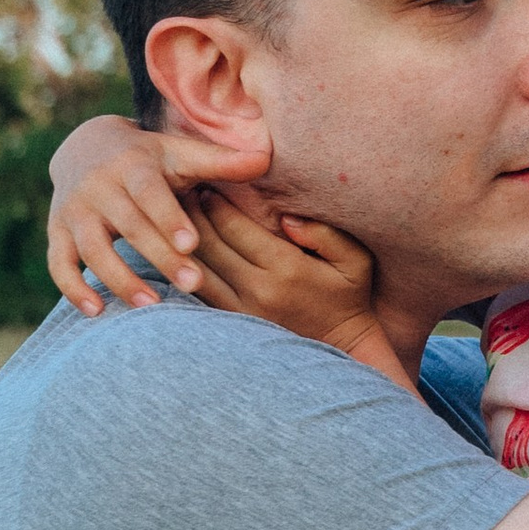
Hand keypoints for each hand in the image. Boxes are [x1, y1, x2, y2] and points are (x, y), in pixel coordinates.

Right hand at [46, 112, 271, 315]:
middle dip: (159, 257)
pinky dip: (73, 288)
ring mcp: (74, 211)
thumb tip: (266, 157)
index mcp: (132, 165)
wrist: (85, 148)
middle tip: (193, 285)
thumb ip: (221, 161)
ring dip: (119, 279)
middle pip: (129, 226)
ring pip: (93, 249)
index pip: (150, 193)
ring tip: (151, 306)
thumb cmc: (150, 159)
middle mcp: (98, 186)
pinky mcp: (57, 232)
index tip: (192, 244)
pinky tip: (96, 311)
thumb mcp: (180, 154)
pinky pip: (59, 263)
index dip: (169, 218)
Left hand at [188, 198, 406, 380]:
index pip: (236, 228)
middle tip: (181, 191)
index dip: (216, 204)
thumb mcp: (355, 260)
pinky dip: (186, 268)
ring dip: (182, 241)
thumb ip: (325, 234)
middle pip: (211, 245)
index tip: (206, 183)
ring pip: (199, 269)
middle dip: (192, 215)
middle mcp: (258, 289)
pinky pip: (200, 292)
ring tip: (172, 216)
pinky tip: (179, 249)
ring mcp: (242, 310)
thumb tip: (287, 218)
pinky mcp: (234, 324)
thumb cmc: (349, 296)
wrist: (343, 346)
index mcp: (285, 268)